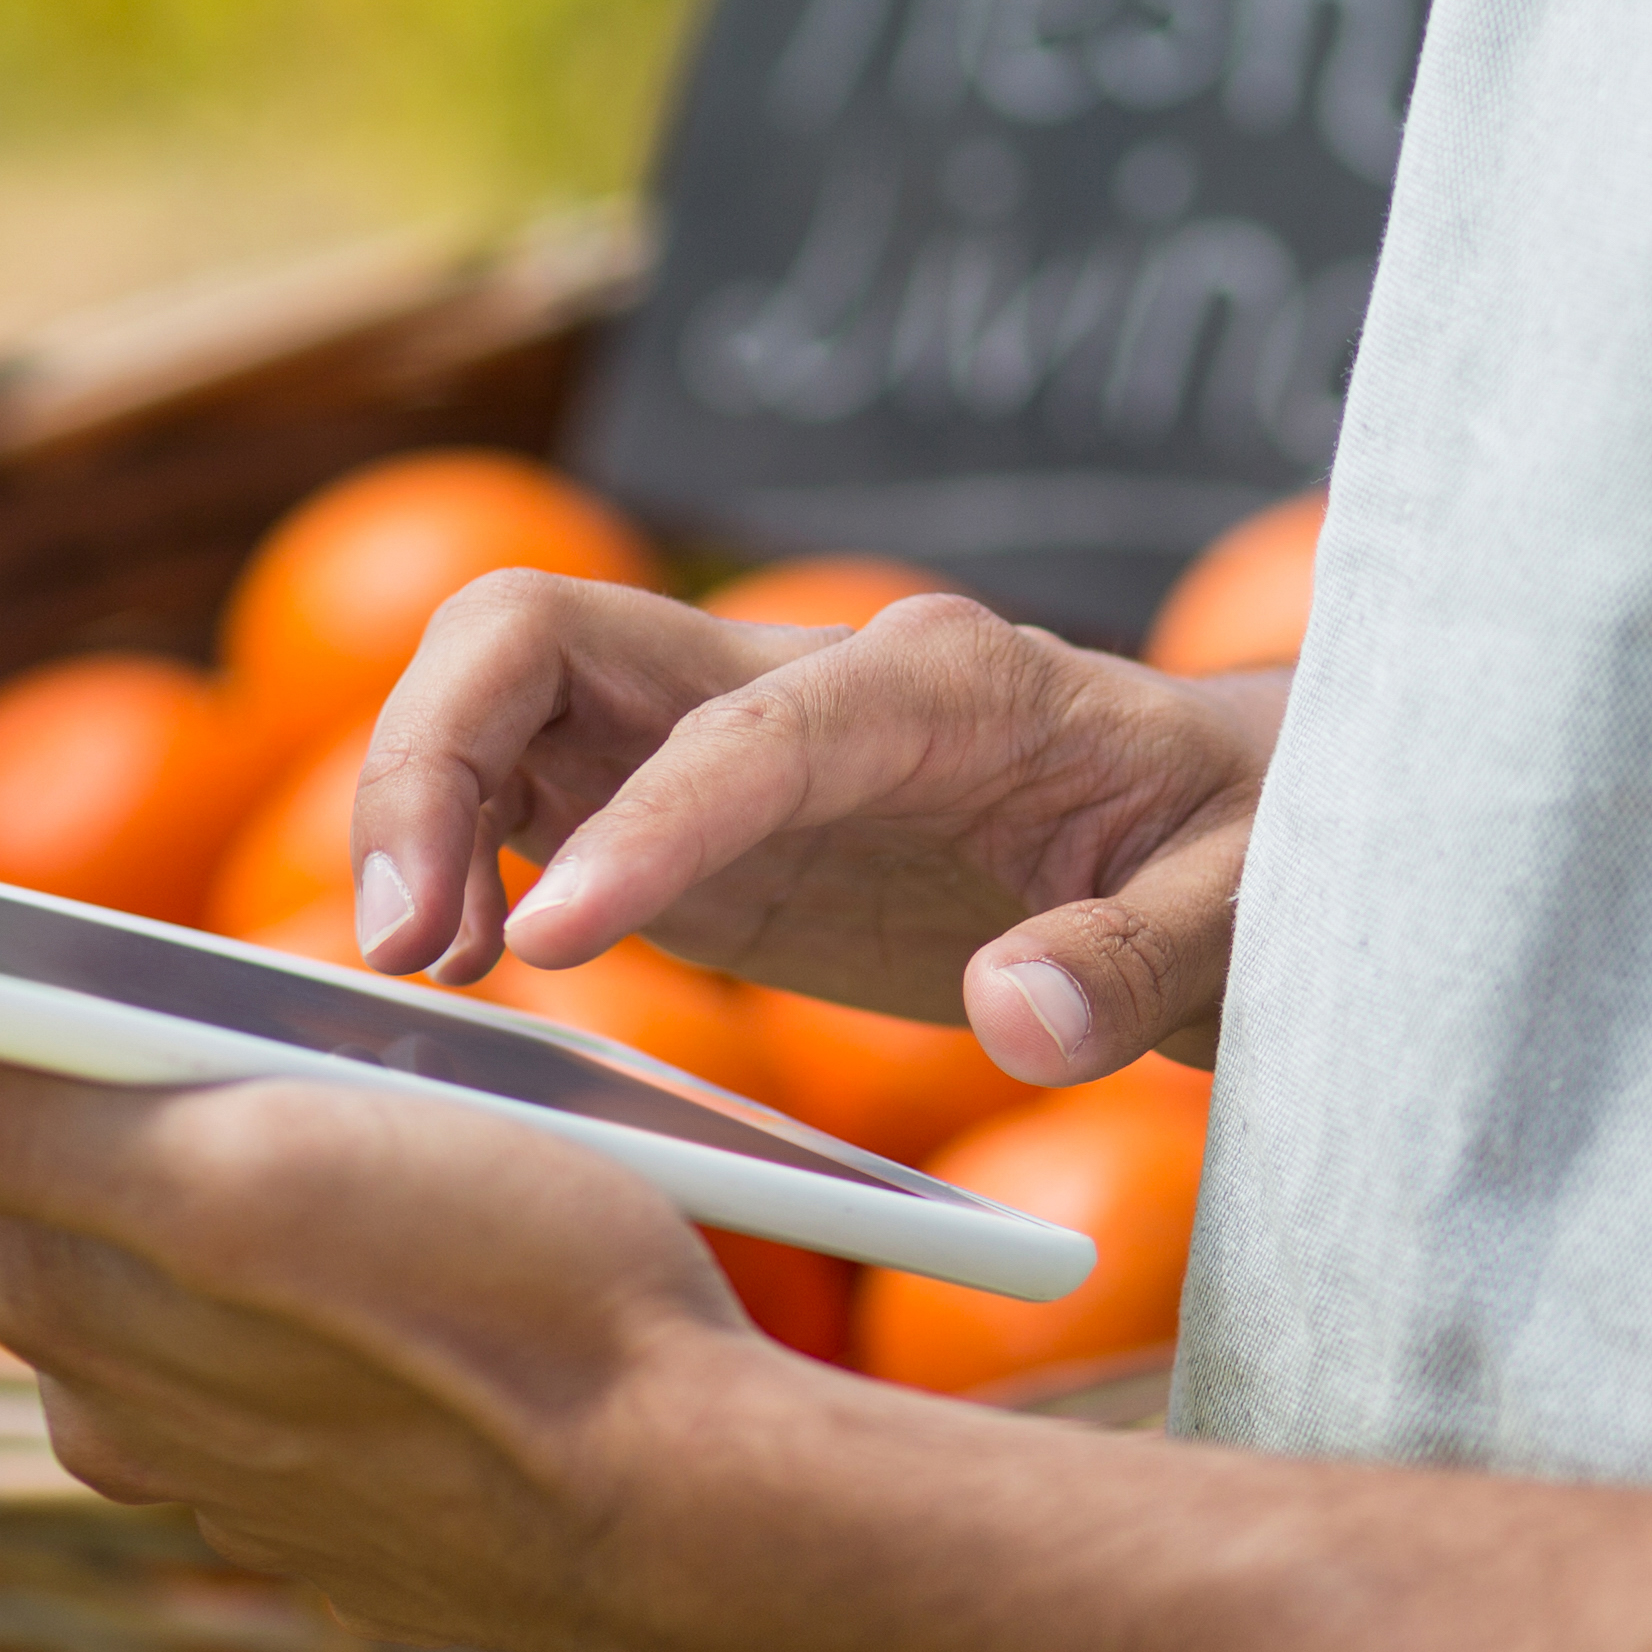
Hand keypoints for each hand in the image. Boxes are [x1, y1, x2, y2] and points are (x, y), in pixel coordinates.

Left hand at [0, 1020, 795, 1651]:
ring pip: (157, 1301)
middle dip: (26, 1102)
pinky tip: (377, 1262)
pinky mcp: (350, 1516)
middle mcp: (120, 1408)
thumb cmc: (501, 1294)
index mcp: (72, 1299)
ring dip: (173, 1208)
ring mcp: (235, 1478)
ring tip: (255, 1106)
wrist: (697, 1511)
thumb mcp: (244, 1160)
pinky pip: (272, 1382)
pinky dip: (285, 1307)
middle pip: (23, 1213)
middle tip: (59, 984)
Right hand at [350, 576, 1278, 1081]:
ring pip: (500, 695)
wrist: (1238, 825)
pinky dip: (457, 863)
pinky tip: (456, 970)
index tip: (551, 945)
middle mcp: (805, 678)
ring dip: (416, 811)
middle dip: (432, 759)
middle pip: (542, 633)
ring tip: (415, 971)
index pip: (751, 722)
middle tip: (401, 943)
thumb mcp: (1246, 911)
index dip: (644, 822)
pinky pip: (526, 791)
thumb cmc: (1250, 850)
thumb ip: (1140, 963)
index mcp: (942, 682)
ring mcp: (725, 736)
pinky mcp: (689, 810)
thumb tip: (1024, 1018)